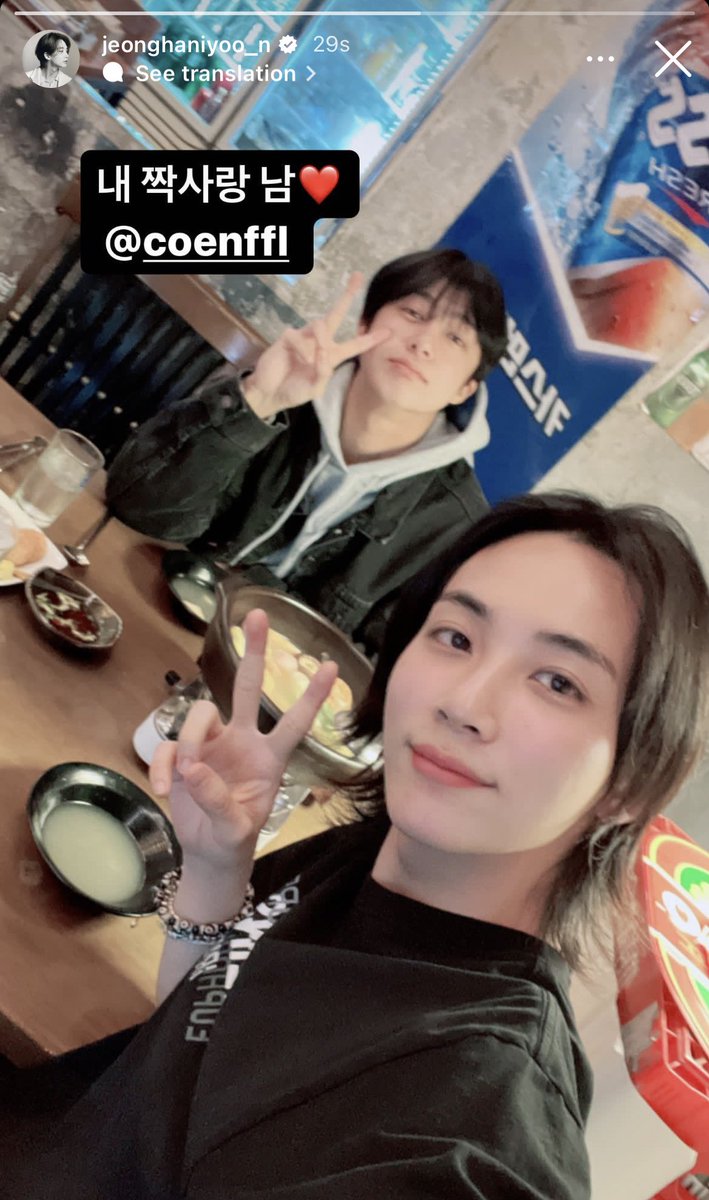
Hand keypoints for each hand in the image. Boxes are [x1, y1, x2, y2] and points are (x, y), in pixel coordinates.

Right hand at [149, 608, 338, 869]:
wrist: (209, 853)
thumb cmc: (233, 837)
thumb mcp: (235, 829)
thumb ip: (219, 801)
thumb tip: (194, 769)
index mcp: (269, 758)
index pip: (294, 723)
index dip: (311, 697)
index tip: (331, 668)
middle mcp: (242, 741)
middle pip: (248, 687)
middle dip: (254, 652)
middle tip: (258, 614)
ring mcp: (211, 744)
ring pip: (200, 714)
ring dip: (191, 741)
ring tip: (186, 777)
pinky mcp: (183, 755)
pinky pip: (169, 748)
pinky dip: (162, 768)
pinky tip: (165, 791)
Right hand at [242, 272, 391, 418]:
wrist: (269, 393)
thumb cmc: (294, 391)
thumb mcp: (314, 389)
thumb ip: (323, 373)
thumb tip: (324, 353)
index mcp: (331, 356)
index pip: (355, 344)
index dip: (370, 338)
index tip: (388, 332)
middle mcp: (320, 342)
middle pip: (336, 314)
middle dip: (347, 296)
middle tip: (357, 277)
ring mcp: (304, 337)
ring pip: (320, 325)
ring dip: (320, 342)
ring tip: (311, 361)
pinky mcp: (288, 337)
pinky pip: (298, 336)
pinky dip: (301, 349)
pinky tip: (297, 359)